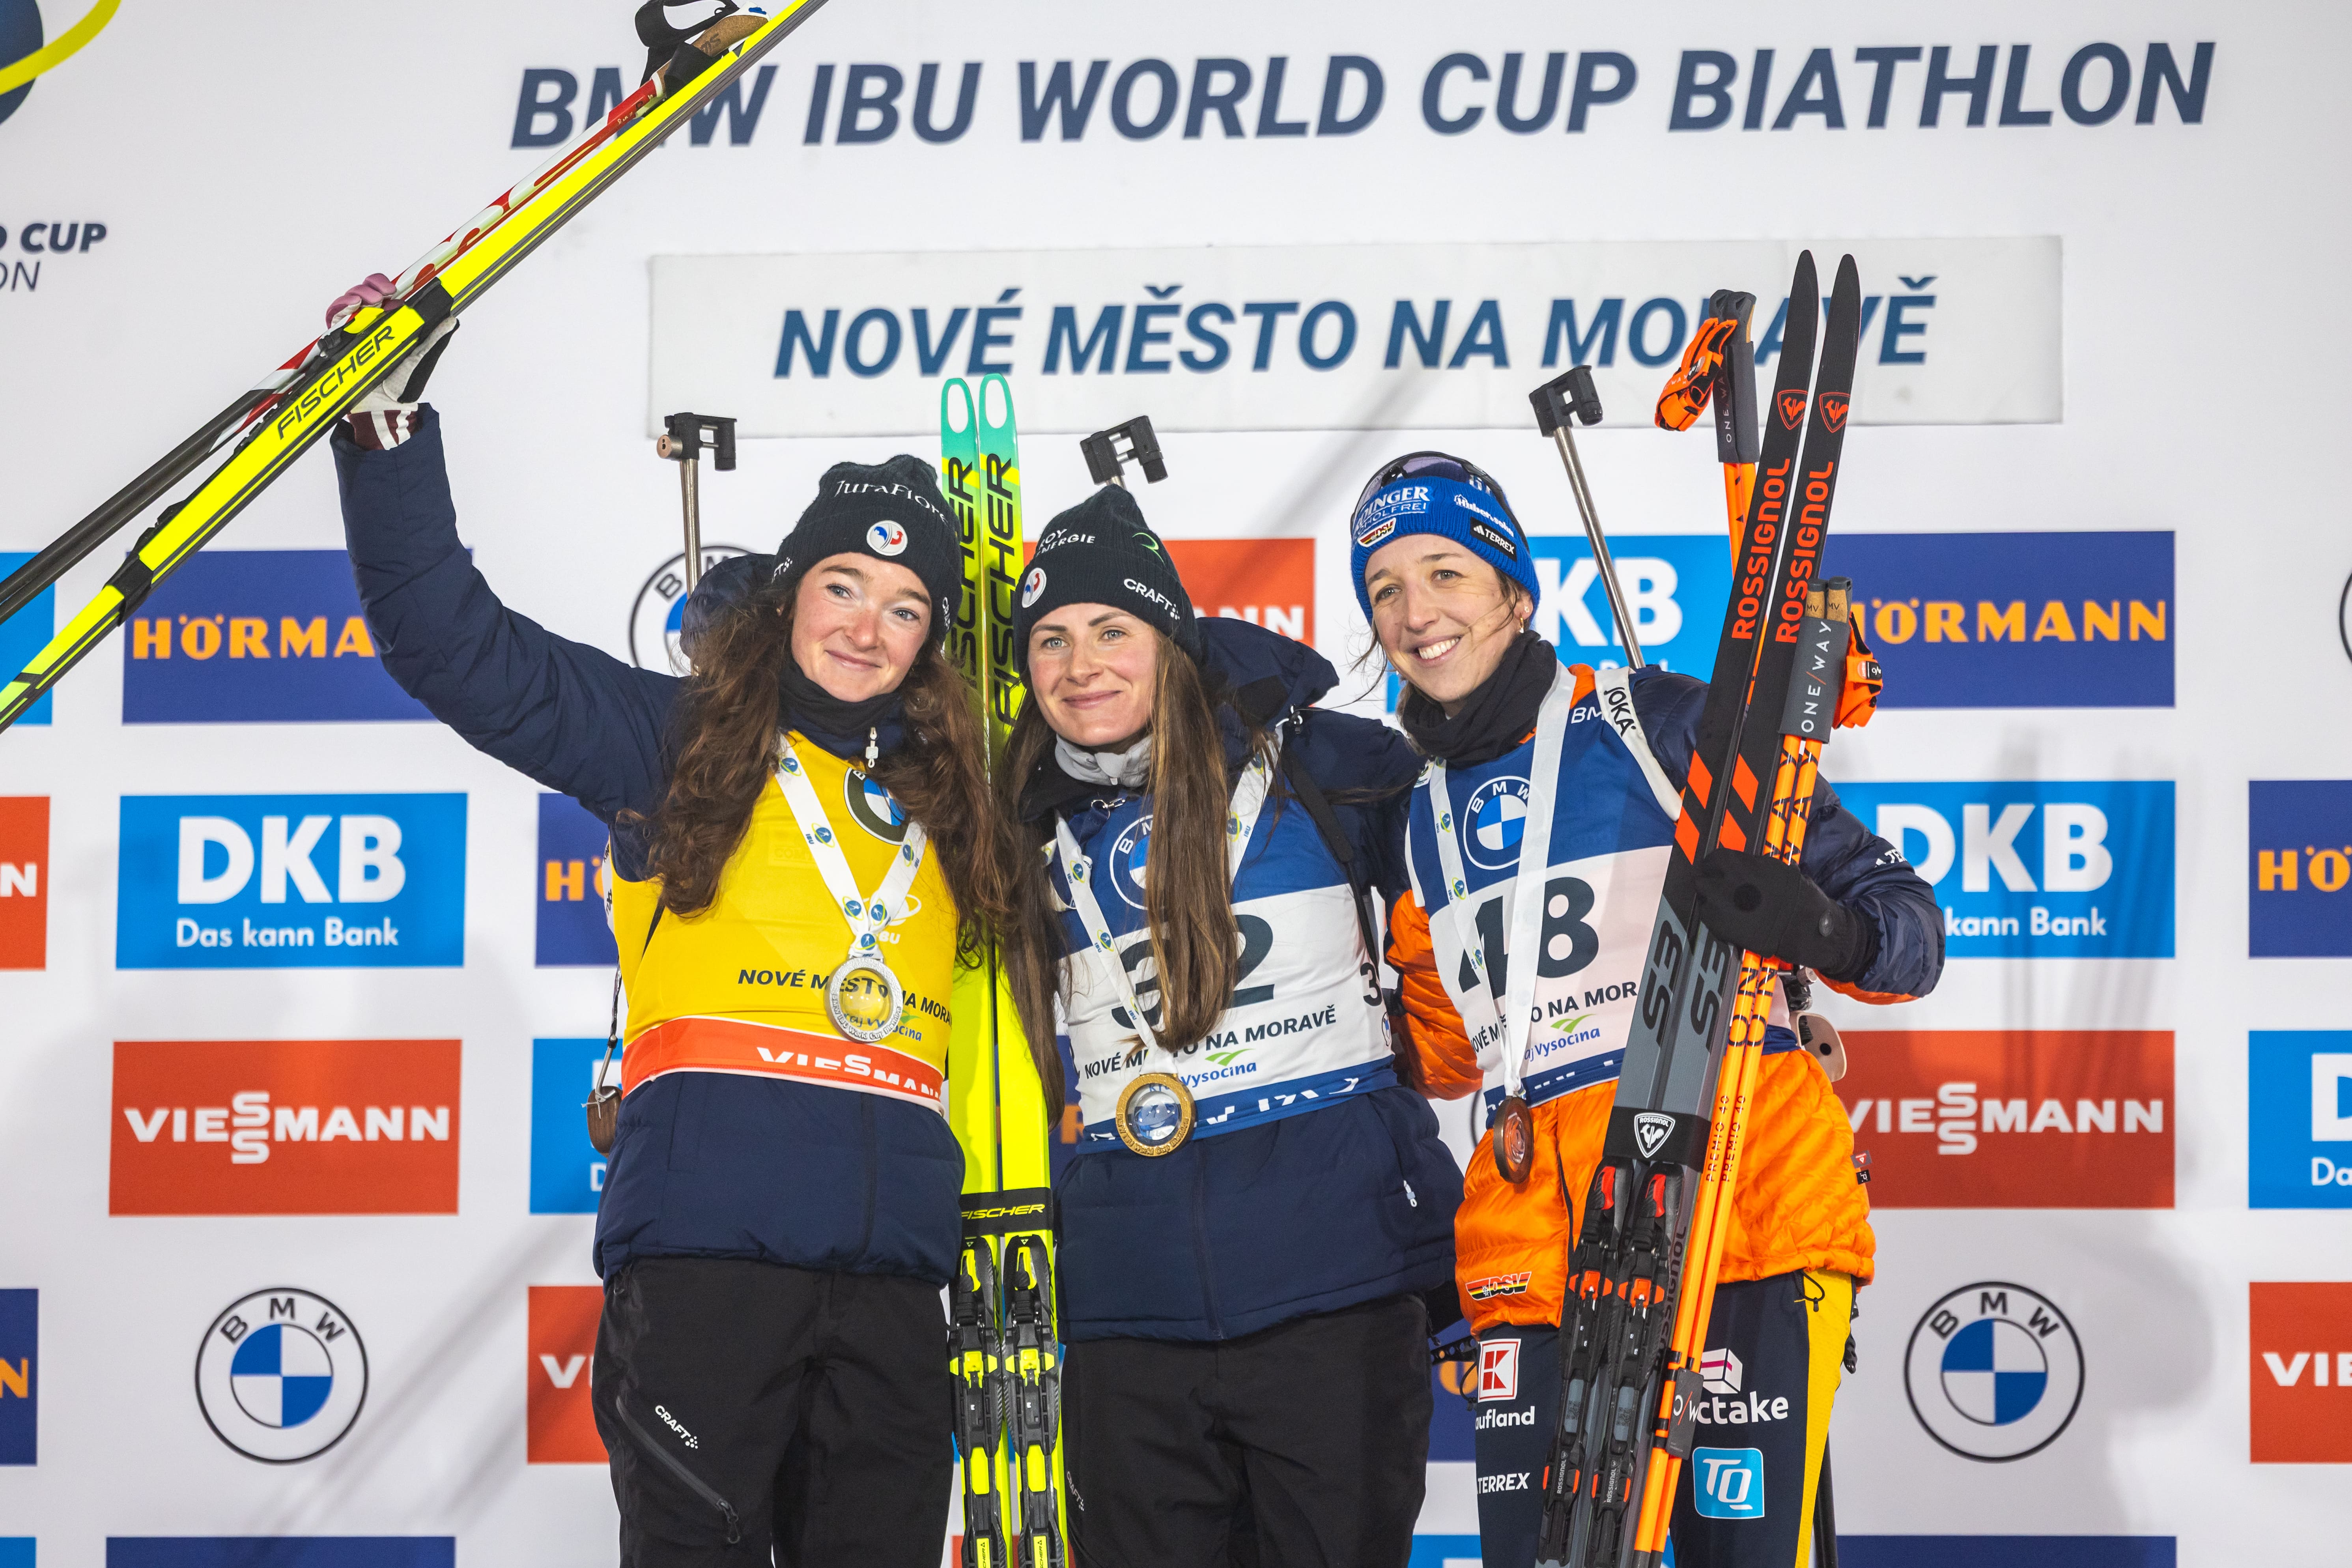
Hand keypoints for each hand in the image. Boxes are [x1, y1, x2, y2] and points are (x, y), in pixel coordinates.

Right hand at [325, 274, 459, 418]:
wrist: (383, 405)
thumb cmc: (401, 382)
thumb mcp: (419, 356)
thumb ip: (432, 337)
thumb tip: (452, 320)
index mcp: (389, 321)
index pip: (382, 292)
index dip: (383, 284)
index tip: (392, 289)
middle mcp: (370, 322)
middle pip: (365, 292)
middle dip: (370, 286)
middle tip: (381, 294)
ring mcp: (353, 330)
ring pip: (349, 301)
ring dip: (356, 294)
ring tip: (366, 301)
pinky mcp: (338, 340)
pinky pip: (333, 318)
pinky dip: (339, 308)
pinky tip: (350, 307)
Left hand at [1692, 848, 1875, 980]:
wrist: (1805, 927)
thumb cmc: (1798, 898)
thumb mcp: (1777, 870)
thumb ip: (1753, 866)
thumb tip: (1739, 864)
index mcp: (1744, 865)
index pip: (1715, 858)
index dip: (1715, 866)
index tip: (1717, 870)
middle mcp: (1730, 881)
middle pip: (1703, 877)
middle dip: (1709, 882)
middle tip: (1717, 889)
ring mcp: (1724, 903)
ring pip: (1703, 896)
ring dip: (1710, 898)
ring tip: (1724, 905)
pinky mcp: (1723, 925)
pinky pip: (1708, 916)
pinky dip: (1714, 917)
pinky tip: (1729, 919)